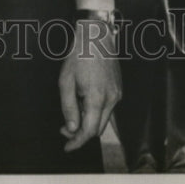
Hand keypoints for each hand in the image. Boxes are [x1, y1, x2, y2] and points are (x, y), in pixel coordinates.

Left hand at [58, 20, 121, 152]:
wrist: (96, 36)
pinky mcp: (119, 89)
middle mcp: (112, 99)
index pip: (88, 131)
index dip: (77, 142)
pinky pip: (108, 109)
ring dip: (89, 122)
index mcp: (97, 98)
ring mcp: (117, 94)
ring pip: (103, 120)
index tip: (67, 148)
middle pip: (97, 129)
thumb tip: (72, 129)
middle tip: (65, 128)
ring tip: (73, 111)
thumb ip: (68, 108)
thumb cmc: (79, 56)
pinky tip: (84, 101)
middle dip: (81, 133)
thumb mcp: (66, 81)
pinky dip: (96, 112)